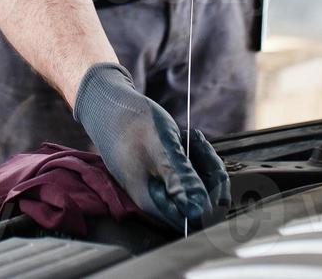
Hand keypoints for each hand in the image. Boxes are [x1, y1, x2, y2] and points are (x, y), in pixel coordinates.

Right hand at [73, 63, 228, 226]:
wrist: (109, 106)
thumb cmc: (133, 123)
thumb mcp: (161, 147)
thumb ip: (180, 179)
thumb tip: (200, 210)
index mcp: (154, 202)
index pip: (199, 215)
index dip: (212, 191)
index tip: (207, 158)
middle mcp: (157, 202)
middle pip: (201, 201)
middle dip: (209, 171)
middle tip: (197, 140)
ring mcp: (158, 190)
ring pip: (197, 187)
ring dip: (202, 161)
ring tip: (190, 136)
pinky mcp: (161, 179)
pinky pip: (188, 176)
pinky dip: (194, 157)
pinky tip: (187, 137)